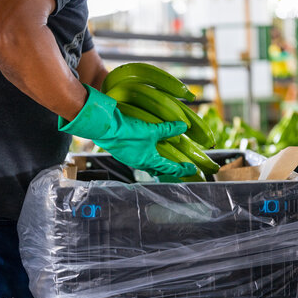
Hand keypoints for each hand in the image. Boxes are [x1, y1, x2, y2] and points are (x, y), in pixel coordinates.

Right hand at [59, 84, 196, 176]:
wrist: (106, 129)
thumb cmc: (128, 132)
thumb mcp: (151, 130)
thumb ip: (168, 129)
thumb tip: (183, 127)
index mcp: (148, 161)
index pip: (170, 168)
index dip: (182, 169)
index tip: (191, 169)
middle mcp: (140, 163)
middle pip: (158, 170)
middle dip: (169, 170)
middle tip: (178, 168)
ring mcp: (131, 158)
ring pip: (147, 165)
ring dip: (156, 164)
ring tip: (163, 160)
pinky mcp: (124, 152)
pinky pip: (139, 158)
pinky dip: (146, 156)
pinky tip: (146, 149)